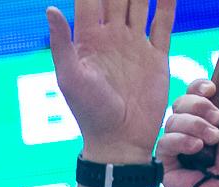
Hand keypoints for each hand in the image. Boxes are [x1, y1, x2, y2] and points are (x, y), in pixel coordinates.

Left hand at [47, 0, 175, 162]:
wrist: (119, 140)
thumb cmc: (89, 113)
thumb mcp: (69, 78)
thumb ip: (61, 43)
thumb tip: (50, 9)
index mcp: (88, 39)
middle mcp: (112, 37)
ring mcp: (135, 44)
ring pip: (141, 3)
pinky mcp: (156, 56)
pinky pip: (163, 22)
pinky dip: (168, 3)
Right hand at [159, 72, 218, 186]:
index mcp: (212, 117)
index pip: (194, 91)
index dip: (198, 86)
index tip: (211, 90)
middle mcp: (194, 130)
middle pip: (180, 101)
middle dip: (199, 107)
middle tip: (217, 122)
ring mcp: (179, 146)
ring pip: (171, 119)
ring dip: (195, 127)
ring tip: (211, 143)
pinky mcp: (166, 163)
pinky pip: (164, 141)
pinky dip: (182, 142)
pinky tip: (196, 151)